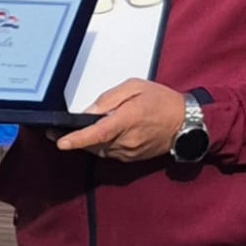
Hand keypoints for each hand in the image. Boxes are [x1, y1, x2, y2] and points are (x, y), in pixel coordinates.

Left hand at [56, 80, 186, 161]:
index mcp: (127, 120)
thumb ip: (109, 98)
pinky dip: (102, 144)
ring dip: (91, 141)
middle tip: (60, 130)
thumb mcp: (135, 87)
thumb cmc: (162, 101)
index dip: (78, 139)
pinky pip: (108, 153)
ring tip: (89, 127)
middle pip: (93, 143)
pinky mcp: (131, 159)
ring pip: (99, 149)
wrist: (185, 122)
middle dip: (77, 137)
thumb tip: (89, 112)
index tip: (61, 142)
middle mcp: (127, 140)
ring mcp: (129, 152)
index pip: (98, 132)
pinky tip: (106, 133)